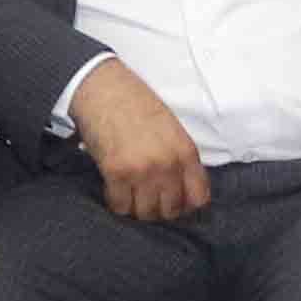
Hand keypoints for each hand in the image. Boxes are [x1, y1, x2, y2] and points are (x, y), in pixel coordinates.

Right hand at [69, 57, 210, 222]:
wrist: (102, 87)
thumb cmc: (135, 103)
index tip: (173, 200)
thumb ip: (179, 157)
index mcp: (185, 151)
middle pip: (170, 210)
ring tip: (129, 193)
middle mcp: (168, 164)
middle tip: (146, 196)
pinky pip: (120, 205)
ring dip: (137, 207)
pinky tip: (113, 189)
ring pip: (145, 212)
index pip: (198, 198)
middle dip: (159, 207)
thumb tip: (180, 187)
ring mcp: (142, 170)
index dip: (185, 204)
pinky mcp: (116, 173)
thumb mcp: (170, 127)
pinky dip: (116, 203)